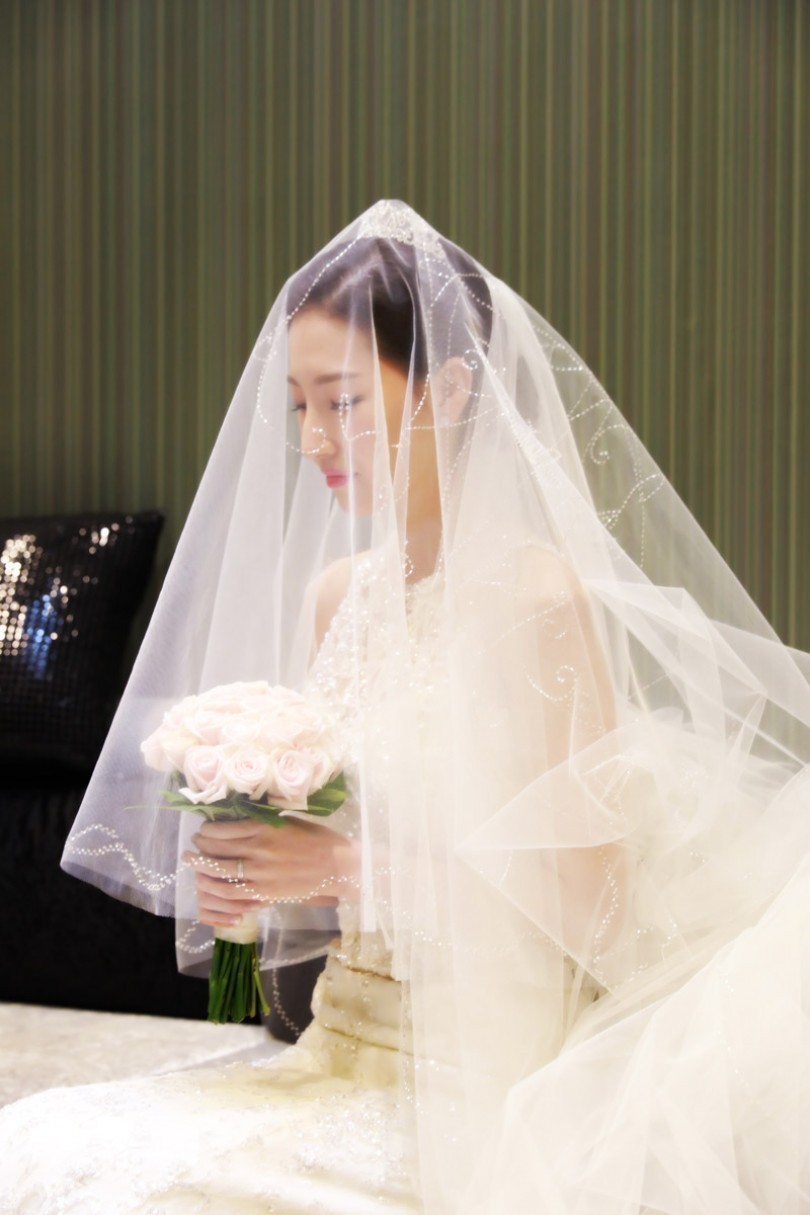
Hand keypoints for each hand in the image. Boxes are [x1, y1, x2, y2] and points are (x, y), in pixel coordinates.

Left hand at [182, 818, 359, 928]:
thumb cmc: (318, 839)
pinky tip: (208, 884)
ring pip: (219, 870)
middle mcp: (257, 848)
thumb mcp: (290, 820)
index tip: (203, 829)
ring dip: (201, 866)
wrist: (338, 866)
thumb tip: (240, 820)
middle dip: (201, 845)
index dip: (207, 830)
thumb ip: (265, 821)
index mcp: (264, 827)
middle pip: (217, 847)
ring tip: (192, 862)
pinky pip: (232, 892)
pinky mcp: (265, 892)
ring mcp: (260, 872)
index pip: (223, 828)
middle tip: (194, 844)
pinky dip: (216, 888)